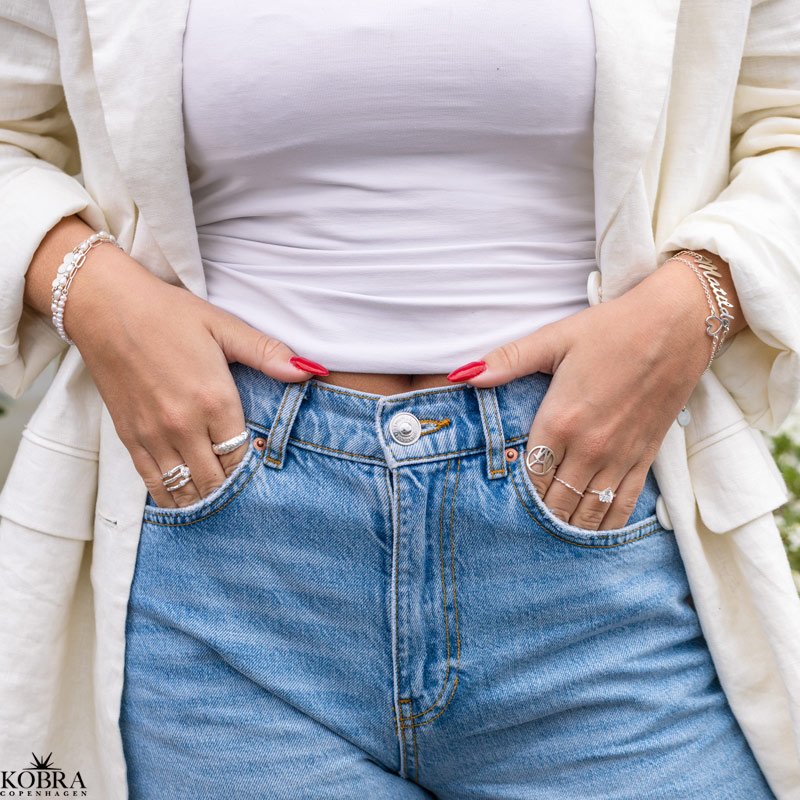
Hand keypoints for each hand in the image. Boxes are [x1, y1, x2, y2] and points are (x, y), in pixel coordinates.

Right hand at [65, 249, 327, 508]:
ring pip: (186, 490)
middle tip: (247, 490)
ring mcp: (153, 436)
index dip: (256, 468)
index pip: (243, 457)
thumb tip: (311, 370)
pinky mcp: (129, 438)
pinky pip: (153, 484)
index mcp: (214, 400)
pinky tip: (187, 499)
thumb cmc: (168, 314)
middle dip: (233, 489)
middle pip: (216, 481)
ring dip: (206, 499)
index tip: (264, 467)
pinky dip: (172, 498)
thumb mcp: (224, 327)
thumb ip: (267, 353)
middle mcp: (184, 425)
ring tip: (221, 497)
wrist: (105, 307)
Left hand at [446, 260, 715, 529]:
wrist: (679, 324)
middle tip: (519, 526)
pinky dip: (605, 526)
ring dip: (566, 526)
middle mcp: (589, 448)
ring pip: (587, 513)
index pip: (528, 477)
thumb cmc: (612, 329)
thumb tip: (464, 374)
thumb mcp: (555, 338)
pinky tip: (591, 535)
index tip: (501, 499)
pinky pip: (623, 507)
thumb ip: (508, 360)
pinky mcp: (646, 458)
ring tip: (548, 535)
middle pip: (554, 502)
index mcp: (560, 421)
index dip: (513, 493)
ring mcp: (620, 457)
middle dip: (536, 516)